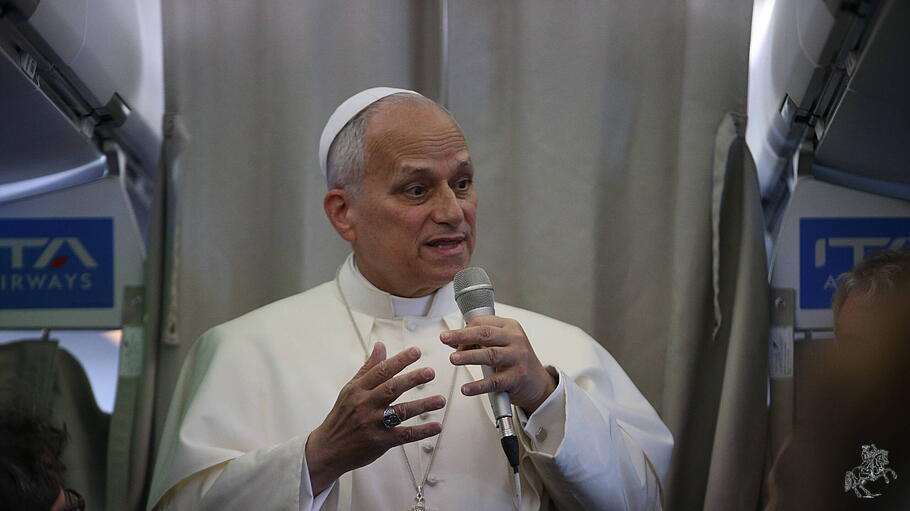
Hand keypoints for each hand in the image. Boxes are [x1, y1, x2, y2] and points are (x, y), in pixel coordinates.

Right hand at [305, 342, 445, 493]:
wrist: (328, 448)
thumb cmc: (342, 416)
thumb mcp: (351, 389)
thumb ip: (368, 368)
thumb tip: (380, 346)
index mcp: (358, 389)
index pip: (381, 371)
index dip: (400, 360)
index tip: (416, 352)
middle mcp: (365, 405)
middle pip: (392, 388)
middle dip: (412, 379)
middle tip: (430, 372)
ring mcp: (373, 424)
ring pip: (400, 412)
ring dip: (423, 405)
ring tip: (440, 400)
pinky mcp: (380, 442)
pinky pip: (404, 435)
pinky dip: (422, 431)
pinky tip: (436, 426)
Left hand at [440, 316, 556, 413]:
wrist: (538, 382)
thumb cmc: (516, 360)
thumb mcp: (501, 343)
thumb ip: (480, 341)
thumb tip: (454, 342)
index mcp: (510, 327)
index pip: (483, 322)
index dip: (463, 330)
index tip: (449, 338)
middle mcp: (515, 339)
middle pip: (485, 334)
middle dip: (462, 336)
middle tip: (445, 338)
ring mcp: (517, 358)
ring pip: (490, 355)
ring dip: (470, 356)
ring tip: (454, 359)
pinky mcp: (517, 377)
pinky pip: (495, 382)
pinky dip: (479, 386)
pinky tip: (467, 388)